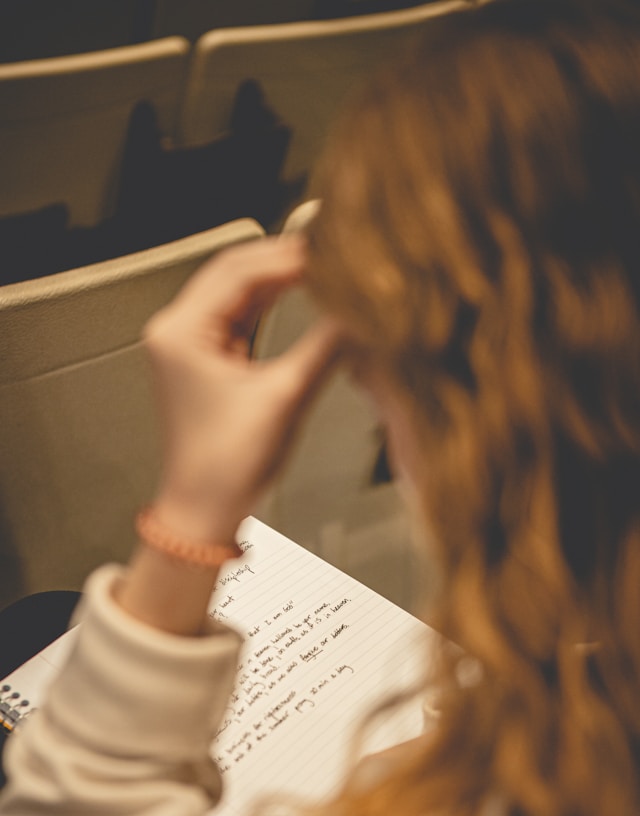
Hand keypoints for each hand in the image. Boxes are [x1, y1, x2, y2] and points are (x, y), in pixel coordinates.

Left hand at [143, 235, 340, 544]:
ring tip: (324, 269)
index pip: (240, 270)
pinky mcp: (208, 360)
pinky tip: (303, 293)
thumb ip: (327, 346)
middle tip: (332, 254)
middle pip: (236, 272)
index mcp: (181, 331)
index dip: (290, 256)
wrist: (206, 511)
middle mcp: (178, 330)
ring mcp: (191, 344)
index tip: (331, 251)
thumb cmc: (226, 466)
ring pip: (241, 292)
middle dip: (286, 260)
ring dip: (281, 279)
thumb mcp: (286, 397)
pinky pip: (243, 317)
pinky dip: (273, 304)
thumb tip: (360, 314)